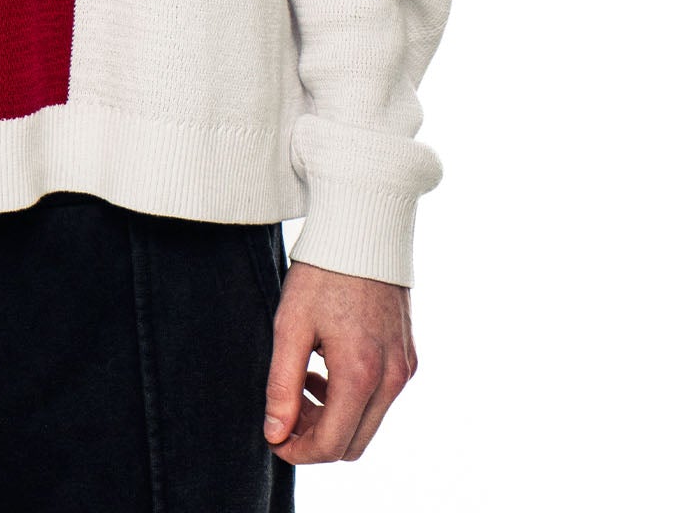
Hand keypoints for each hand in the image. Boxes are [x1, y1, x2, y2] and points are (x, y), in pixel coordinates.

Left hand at [262, 262, 416, 463]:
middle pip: (352, 444)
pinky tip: (324, 367)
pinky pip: (381, 398)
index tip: (272, 437)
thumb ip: (281, 385)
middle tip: (285, 409)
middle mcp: (392, 378)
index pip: (330, 445)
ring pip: (367, 423)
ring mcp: (404, 368)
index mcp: (360, 373)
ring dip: (332, 418)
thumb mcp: (290, 325)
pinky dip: (352, 397)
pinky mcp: (408, 356)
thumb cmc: (322, 272)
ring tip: (300, 383)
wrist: (363, 228)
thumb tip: (275, 434)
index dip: (297, 451)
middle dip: (315, 438)